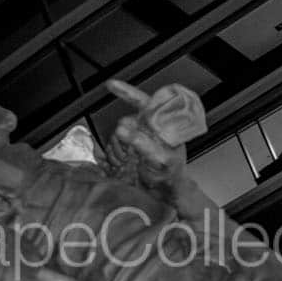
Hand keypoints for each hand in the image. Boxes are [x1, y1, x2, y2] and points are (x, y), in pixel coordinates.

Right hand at [103, 81, 204, 195]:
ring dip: (118, 149)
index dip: (127, 92)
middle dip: (122, 136)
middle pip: (125, 121)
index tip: (111, 85)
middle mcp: (146, 130)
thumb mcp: (160, 158)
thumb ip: (141, 142)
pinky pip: (110, 148)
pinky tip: (121, 163)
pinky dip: (112, 156)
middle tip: (128, 152)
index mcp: (160, 126)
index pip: (144, 102)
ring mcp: (135, 141)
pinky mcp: (125, 153)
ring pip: (115, 136)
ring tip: (128, 161)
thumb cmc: (171, 176)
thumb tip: (122, 129)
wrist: (164, 195)